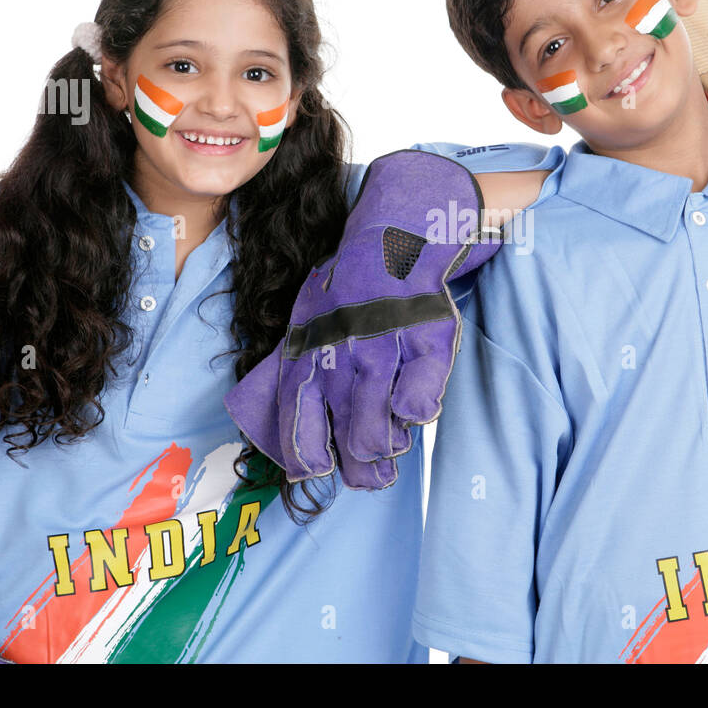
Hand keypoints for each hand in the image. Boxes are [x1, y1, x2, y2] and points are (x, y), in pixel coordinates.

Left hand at [224, 150, 501, 489]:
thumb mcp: (304, 327)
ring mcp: (385, 350)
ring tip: (393, 442)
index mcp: (308, 358)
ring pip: (383, 433)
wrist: (391, 237)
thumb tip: (282, 433)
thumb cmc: (345, 292)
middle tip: (373, 469)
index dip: (309, 460)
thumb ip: (298, 378)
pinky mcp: (426, 340)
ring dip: (390, 447)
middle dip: (364, 471)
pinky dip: (419, 413)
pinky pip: (422, 401)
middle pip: (352, 444)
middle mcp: (343, 359)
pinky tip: (415, 407)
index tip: (320, 469)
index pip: (299, 429)